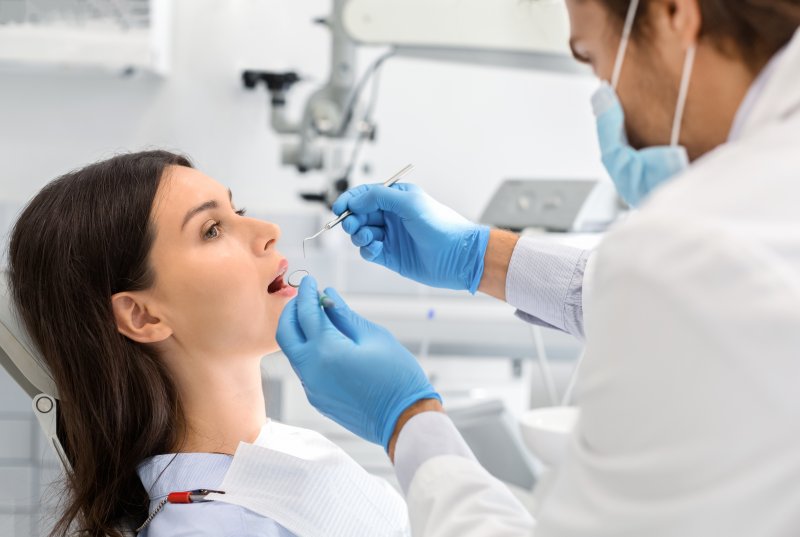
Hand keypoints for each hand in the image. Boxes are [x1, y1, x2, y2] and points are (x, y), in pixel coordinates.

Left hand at [276, 275, 440, 448]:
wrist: (403, 421)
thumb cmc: (397, 375)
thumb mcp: (374, 337)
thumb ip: (345, 315)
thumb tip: (328, 296)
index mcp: (326, 351)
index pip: (306, 313)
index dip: (307, 293)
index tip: (310, 281)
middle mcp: (311, 370)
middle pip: (285, 333)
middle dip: (292, 311)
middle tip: (306, 299)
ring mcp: (311, 388)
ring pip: (293, 352)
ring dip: (299, 332)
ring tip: (319, 319)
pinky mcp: (317, 398)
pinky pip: (305, 369)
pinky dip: (309, 351)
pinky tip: (327, 344)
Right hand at [332, 183, 490, 292]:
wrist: (458, 256)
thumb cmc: (441, 225)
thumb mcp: (409, 202)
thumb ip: (378, 197)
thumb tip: (355, 202)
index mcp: (397, 198)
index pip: (365, 195)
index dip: (350, 201)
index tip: (339, 208)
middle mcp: (392, 216)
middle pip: (360, 215)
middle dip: (351, 219)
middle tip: (351, 225)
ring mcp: (390, 236)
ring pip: (362, 233)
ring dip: (359, 235)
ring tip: (367, 238)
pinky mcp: (390, 256)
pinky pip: (368, 251)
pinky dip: (367, 250)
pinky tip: (375, 249)